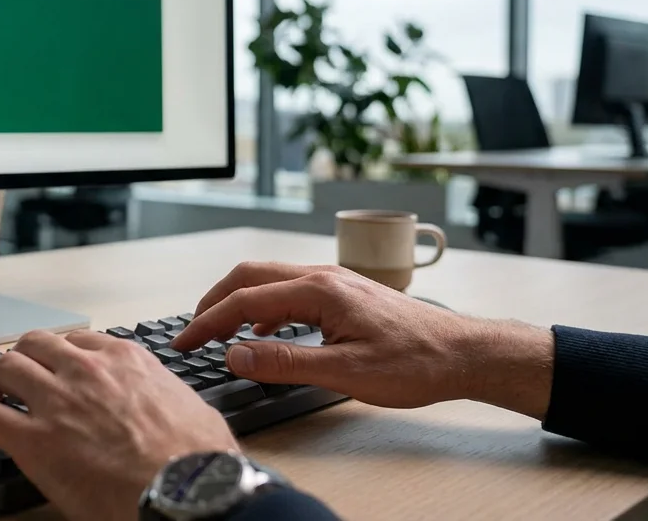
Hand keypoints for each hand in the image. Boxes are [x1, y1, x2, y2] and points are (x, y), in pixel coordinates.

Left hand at [0, 330, 238, 520]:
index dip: (60, 352)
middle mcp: (86, 371)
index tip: (52, 361)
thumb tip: (175, 408)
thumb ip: (168, 398)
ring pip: (5, 369)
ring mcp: (56, 402)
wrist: (186, 492)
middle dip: (20, 357)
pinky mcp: (34, 440)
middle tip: (12, 373)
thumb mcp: (192, 410)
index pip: (80, 340)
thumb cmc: (198, 461)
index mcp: (125, 361)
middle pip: (35, 345)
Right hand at [171, 262, 554, 417]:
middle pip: (250, 277)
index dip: (208, 323)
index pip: (245, 302)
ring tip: (217, 330)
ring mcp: (334, 281)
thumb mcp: (346, 372)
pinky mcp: (343, 292)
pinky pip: (289, 290)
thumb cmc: (415, 363)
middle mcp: (322, 276)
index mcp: (319, 290)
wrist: (464, 353)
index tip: (184, 343)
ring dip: (237, 302)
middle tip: (191, 331)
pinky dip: (263, 307)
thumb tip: (234, 354)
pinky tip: (263, 334)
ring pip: (269, 279)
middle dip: (214, 302)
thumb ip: (285, 363)